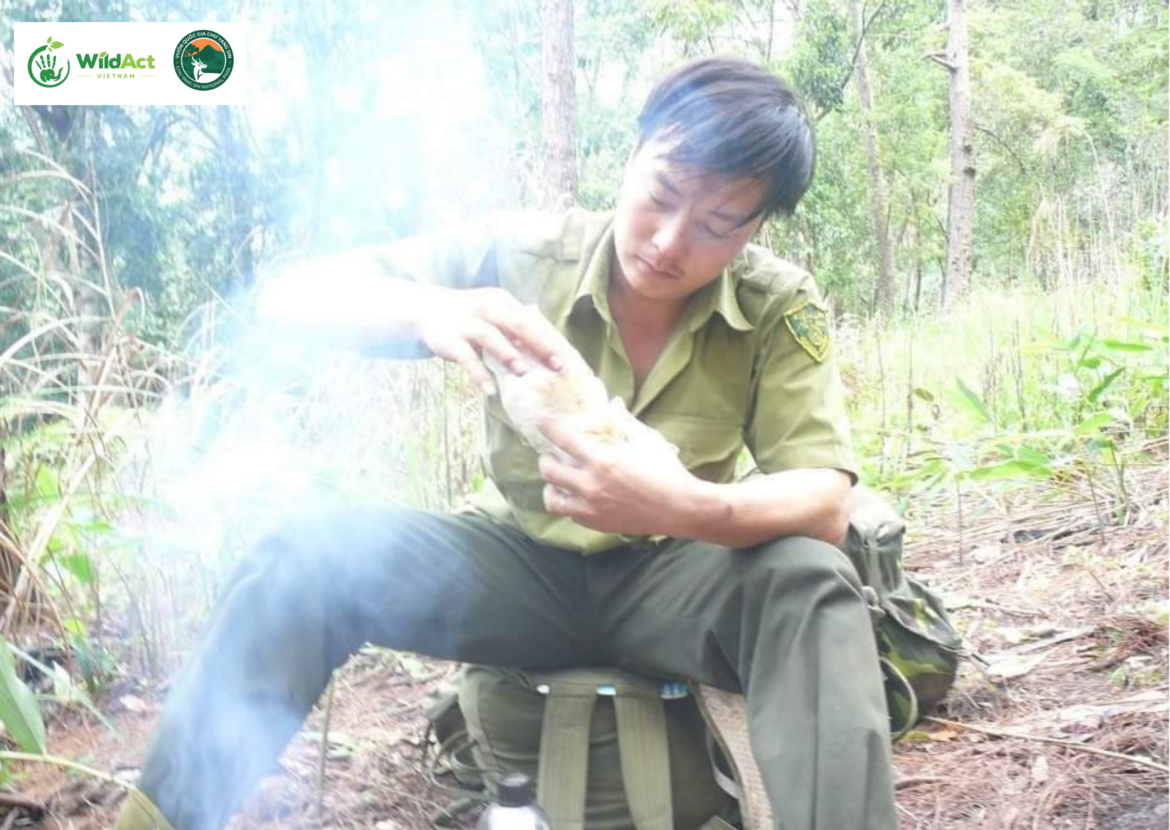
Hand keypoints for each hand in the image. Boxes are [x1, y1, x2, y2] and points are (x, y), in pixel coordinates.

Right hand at [417, 287, 571, 394]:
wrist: (425, 312)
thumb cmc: (468, 319)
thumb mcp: (492, 315)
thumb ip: (515, 327)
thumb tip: (547, 347)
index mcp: (501, 301)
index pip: (531, 320)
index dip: (550, 339)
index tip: (567, 359)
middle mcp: (485, 308)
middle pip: (517, 324)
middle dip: (539, 345)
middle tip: (557, 365)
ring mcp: (466, 323)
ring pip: (490, 336)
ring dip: (507, 354)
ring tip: (523, 372)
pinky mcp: (449, 339)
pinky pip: (466, 358)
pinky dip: (478, 374)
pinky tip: (489, 391)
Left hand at [536, 409, 697, 536]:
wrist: (680, 508)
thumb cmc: (666, 471)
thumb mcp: (646, 440)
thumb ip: (624, 422)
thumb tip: (613, 404)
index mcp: (602, 460)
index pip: (564, 439)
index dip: (548, 428)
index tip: (541, 422)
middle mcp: (591, 485)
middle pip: (549, 471)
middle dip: (546, 460)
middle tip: (552, 455)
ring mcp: (592, 508)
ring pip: (553, 499)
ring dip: (551, 486)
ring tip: (559, 480)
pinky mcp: (598, 524)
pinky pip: (571, 514)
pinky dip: (569, 503)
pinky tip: (578, 496)